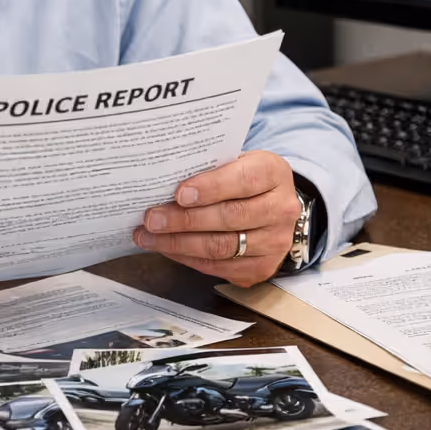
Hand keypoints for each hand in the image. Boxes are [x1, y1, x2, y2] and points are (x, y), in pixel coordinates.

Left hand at [132, 150, 301, 287]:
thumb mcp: (235, 161)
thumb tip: (164, 180)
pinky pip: (219, 267)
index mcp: (274, 173)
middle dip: (184, 220)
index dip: (211, 187)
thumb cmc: (244, 179)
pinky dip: (188, 258)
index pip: (244, 180)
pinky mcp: (263, 268)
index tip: (179, 194)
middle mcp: (281, 209)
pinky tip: (167, 248)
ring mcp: (275, 242)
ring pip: (221, 246)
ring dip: (179, 243)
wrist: (273, 207)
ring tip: (149, 237)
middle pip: (229, 217)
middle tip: (152, 219)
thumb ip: (209, 168)